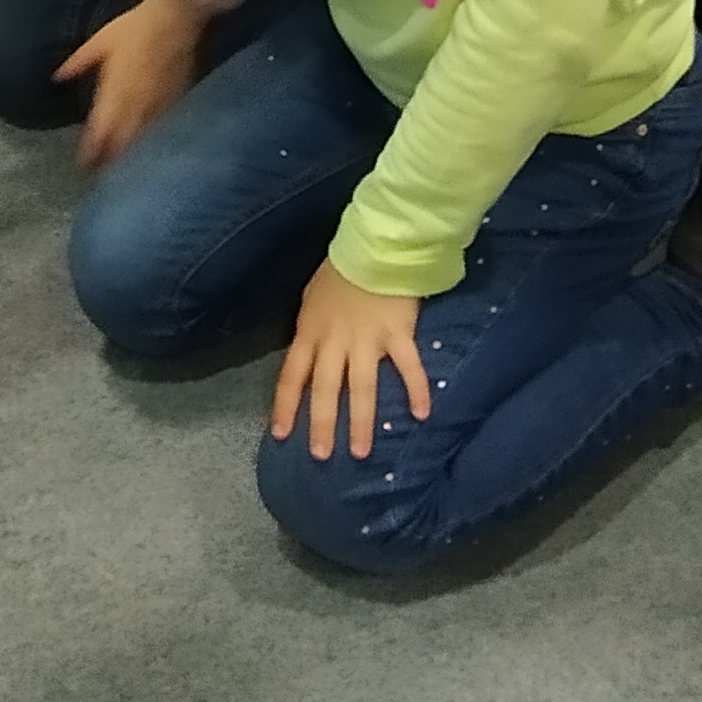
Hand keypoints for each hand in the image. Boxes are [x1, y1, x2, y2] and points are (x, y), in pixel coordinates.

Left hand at [60, 0, 207, 170]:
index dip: (92, 148)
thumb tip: (56, 77)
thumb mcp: (101, 41)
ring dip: (131, 155)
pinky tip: (149, 151)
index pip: (101, 127)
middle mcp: (135, 102)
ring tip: (122, 171)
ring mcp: (157, 103)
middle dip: (110, 159)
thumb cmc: (134, 27)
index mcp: (114, 88)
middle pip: (121, 139)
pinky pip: (162, 128)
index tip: (84, 163)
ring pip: (142, 138)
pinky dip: (153, 141)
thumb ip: (79, 62)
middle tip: (101, 174)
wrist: (174, 19)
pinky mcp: (175, 100)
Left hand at [269, 260, 429, 462]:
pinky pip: (409, 367)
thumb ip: (312, 328)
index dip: (285, 405)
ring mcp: (367, 340)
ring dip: (360, 421)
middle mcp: (335, 341)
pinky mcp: (398, 334)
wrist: (374, 245)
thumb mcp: (312, 298)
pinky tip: (421, 415)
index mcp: (311, 331)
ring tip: (360, 452)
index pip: (292, 374)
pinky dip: (416, 390)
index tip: (280, 435)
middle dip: (321, 424)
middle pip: (325, 389)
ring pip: (362, 387)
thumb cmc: (340, 270)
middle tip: (320, 456)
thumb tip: (309, 355)